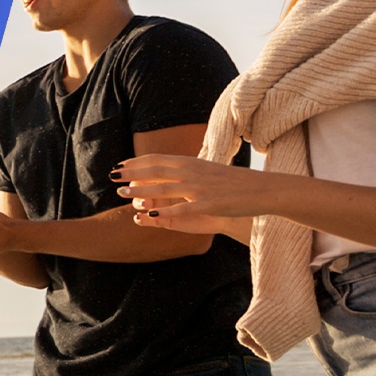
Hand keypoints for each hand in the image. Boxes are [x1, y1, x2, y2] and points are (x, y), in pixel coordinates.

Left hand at [113, 153, 263, 231]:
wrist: (264, 189)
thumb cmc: (234, 182)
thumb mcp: (207, 171)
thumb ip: (187, 170)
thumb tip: (168, 168)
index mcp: (192, 163)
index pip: (158, 160)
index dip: (137, 163)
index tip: (119, 166)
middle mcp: (193, 172)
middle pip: (156, 171)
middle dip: (132, 174)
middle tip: (112, 177)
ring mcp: (201, 188)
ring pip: (165, 188)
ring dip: (141, 191)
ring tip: (121, 194)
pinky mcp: (210, 204)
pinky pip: (183, 208)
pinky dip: (165, 211)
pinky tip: (149, 216)